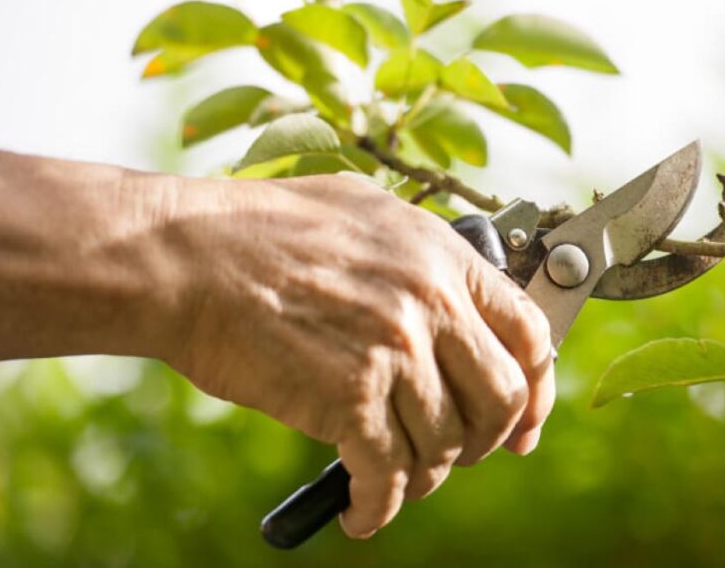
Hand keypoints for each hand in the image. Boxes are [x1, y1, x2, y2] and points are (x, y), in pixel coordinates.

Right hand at [167, 174, 554, 537]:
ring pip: (446, 445)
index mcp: (443, 256)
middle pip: (502, 399)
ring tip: (398, 479)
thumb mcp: (364, 211)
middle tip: (463, 454)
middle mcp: (431, 303)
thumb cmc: (261, 230)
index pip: (530, 333)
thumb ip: (420, 254)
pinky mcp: (349, 398)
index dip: (537, 389)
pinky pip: (388, 475)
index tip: (525, 423)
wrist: (186, 256)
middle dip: (488, 441)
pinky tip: (363, 512)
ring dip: (426, 476)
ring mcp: (394, 350)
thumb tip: (455, 294)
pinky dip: (379, 508)